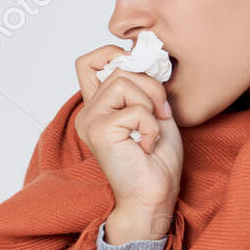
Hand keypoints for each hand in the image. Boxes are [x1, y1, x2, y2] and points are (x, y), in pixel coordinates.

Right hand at [74, 45, 181, 236]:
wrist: (155, 194)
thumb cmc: (157, 160)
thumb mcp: (155, 112)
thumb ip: (144, 88)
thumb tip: (143, 58)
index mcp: (99, 107)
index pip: (88, 63)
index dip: (112, 54)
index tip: (138, 68)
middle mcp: (88, 112)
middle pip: (119, 70)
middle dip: (152, 87)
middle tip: (161, 114)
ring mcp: (90, 121)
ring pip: (124, 83)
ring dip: (150, 105)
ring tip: (151, 131)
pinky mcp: (99, 131)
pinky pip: (135, 110)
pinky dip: (151, 126)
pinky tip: (146, 145)